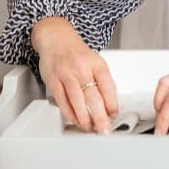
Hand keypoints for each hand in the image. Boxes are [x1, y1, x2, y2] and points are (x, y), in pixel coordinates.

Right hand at [31, 17, 118, 133]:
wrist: (56, 38)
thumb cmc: (77, 53)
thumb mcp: (95, 62)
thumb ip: (102, 82)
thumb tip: (110, 107)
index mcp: (97, 63)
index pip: (108, 86)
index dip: (112, 103)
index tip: (114, 116)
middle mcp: (82, 68)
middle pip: (93, 96)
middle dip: (100, 117)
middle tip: (104, 130)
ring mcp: (67, 73)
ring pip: (77, 100)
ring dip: (84, 118)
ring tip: (90, 128)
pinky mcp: (53, 80)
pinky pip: (62, 100)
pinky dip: (70, 113)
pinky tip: (75, 120)